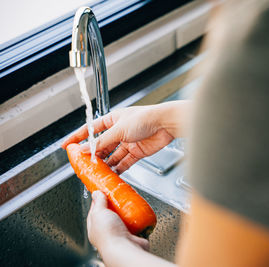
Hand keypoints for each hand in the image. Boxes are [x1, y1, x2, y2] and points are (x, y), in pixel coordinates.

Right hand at [62, 101, 188, 173]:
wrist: (165, 124)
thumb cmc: (145, 118)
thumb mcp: (119, 130)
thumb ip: (102, 141)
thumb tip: (86, 149)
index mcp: (112, 120)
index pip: (90, 129)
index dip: (78, 138)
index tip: (67, 146)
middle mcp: (119, 131)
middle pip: (102, 145)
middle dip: (93, 155)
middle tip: (83, 165)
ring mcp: (128, 142)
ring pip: (113, 155)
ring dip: (105, 164)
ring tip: (97, 173)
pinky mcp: (137, 152)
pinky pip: (124, 162)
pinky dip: (119, 169)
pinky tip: (112, 174)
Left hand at [88, 191, 175, 266]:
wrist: (125, 249)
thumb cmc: (109, 235)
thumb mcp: (99, 213)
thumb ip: (98, 202)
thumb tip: (96, 193)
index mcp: (95, 227)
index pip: (95, 209)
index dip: (100, 199)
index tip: (105, 190)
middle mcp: (107, 231)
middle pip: (112, 212)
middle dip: (117, 204)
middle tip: (121, 194)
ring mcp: (121, 233)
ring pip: (124, 217)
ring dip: (128, 210)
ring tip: (131, 201)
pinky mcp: (133, 234)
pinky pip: (136, 223)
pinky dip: (138, 217)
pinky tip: (139, 210)